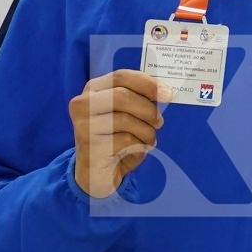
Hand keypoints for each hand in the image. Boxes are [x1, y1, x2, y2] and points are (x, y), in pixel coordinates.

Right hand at [69, 69, 170, 197]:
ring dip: (146, 132)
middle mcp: (83, 103)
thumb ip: (139, 100)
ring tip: (148, 140)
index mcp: (93, 89)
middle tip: (159, 122)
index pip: (121, 76)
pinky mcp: (89, 145)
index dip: (147, 84)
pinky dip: (139, 147)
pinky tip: (135, 151)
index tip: (168, 94)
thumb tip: (165, 92)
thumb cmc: (116, 140)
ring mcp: (83, 124)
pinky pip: (125, 141)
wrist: (98, 174)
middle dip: (148, 110)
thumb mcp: (126, 115)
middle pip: (123, 96)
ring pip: (125, 120)